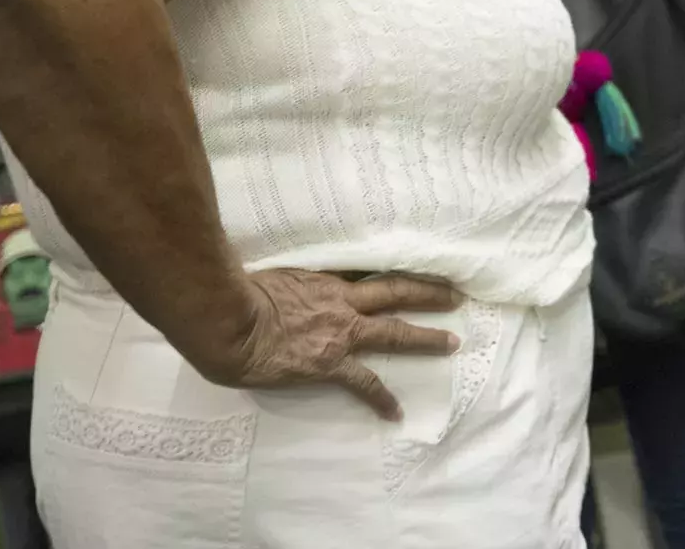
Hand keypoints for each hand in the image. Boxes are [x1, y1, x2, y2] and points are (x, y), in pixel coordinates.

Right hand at [187, 270, 460, 419]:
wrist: (229, 321)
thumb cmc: (239, 295)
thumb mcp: (274, 275)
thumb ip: (292, 281)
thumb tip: (290, 283)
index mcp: (326, 281)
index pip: (367, 274)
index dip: (390, 274)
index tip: (412, 271)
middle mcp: (342, 303)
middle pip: (396, 292)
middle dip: (428, 294)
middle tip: (456, 296)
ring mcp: (340, 333)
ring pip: (394, 332)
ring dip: (425, 338)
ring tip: (451, 343)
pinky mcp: (330, 364)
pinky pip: (364, 383)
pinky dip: (381, 398)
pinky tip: (395, 412)